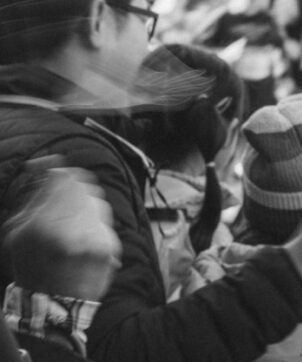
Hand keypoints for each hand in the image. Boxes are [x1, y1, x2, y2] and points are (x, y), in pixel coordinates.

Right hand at [3, 167, 121, 300]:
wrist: (54, 305)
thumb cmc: (32, 267)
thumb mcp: (19, 234)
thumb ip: (37, 199)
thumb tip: (54, 167)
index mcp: (43, 225)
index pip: (65, 177)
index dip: (60, 171)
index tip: (55, 172)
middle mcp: (71, 229)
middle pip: (84, 185)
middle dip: (74, 189)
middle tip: (63, 200)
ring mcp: (93, 237)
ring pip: (97, 201)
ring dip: (85, 206)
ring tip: (72, 226)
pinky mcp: (109, 246)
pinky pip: (104, 221)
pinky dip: (94, 225)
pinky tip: (83, 240)